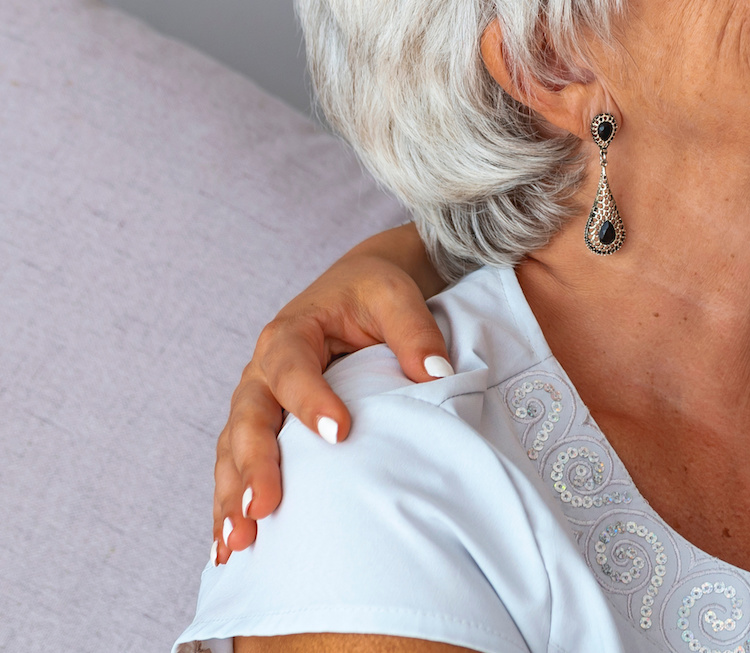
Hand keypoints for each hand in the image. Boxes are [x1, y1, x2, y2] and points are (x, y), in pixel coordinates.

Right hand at [211, 244, 449, 563]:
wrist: (354, 287)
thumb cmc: (373, 292)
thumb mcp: (396, 295)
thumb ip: (414, 330)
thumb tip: (437, 373)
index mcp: (291, 334)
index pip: (293, 369)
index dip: (311, 401)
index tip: (339, 435)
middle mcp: (261, 370)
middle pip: (248, 418)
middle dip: (253, 466)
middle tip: (263, 509)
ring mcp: (256, 400)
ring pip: (233, 449)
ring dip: (232, 496)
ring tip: (238, 543)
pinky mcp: (260, 426)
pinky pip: (236, 466)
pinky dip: (230, 504)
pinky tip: (227, 546)